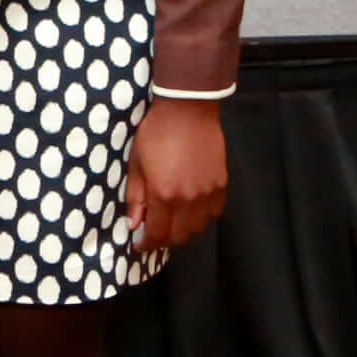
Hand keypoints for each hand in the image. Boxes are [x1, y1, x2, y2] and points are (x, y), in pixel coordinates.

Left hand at [127, 95, 227, 250]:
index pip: (157, 234)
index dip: (147, 244)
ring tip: (171, 220)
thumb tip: (134, 224)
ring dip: (183, 230)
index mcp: (164, 195)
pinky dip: (201, 218)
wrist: (188, 111)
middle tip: (154, 232)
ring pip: (198, 228)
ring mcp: (208, 194)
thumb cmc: (155, 134)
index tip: (140, 244)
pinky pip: (213, 214)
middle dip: (164, 240)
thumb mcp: (136, 165)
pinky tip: (190, 209)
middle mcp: (189, 200)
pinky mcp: (222, 185)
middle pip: (179, 236)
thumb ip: (135, 197)